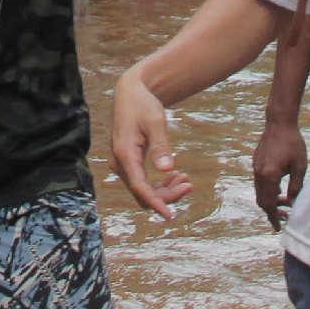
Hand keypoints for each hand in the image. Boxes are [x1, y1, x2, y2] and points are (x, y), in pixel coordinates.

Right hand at [108, 72, 192, 218]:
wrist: (130, 92)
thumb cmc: (142, 104)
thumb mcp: (155, 121)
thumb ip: (161, 145)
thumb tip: (166, 169)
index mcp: (125, 154)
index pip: (140, 188)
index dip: (156, 203)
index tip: (170, 216)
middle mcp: (120, 163)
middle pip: (142, 193)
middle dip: (166, 195)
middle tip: (189, 184)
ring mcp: (123, 164)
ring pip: (143, 190)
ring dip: (165, 190)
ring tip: (186, 180)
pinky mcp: (129, 162)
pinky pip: (143, 182)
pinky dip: (160, 183)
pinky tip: (176, 175)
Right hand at [250, 117, 307, 230]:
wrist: (279, 123)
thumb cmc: (293, 143)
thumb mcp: (300, 166)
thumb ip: (296, 187)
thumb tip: (293, 204)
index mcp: (270, 176)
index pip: (269, 204)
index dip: (273, 217)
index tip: (278, 227)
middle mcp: (259, 174)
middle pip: (261, 201)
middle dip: (272, 211)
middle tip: (286, 216)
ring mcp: (255, 168)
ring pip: (259, 192)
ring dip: (271, 200)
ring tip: (287, 201)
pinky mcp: (256, 163)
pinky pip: (259, 182)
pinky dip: (268, 190)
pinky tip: (280, 188)